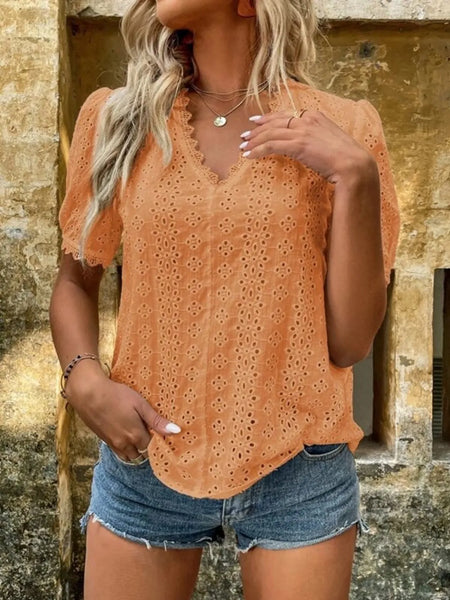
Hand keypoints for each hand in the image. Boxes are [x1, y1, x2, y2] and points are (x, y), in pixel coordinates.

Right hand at [65, 372, 180, 461]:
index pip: (152, 448)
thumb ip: (157, 421)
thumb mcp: (140, 404)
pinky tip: (125, 433)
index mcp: (135, 436)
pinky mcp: (104, 440)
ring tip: (138, 435)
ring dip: (135, 450)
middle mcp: (124, 444)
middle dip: (146, 448)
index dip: (157, 440)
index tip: (159, 432)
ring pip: (128, 456)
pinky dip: (124, 448)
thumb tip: (176, 431)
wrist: (88, 393)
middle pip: (140, 455)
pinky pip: (118, 452)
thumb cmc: (116, 395)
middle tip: (149, 433)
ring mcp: (112, 444)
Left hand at [240, 109, 376, 185]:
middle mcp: (307, 119)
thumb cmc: (346, 159)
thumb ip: (317, 139)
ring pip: (270, 134)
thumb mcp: (330, 143)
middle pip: (275, 122)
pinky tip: (249, 156)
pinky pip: (271, 146)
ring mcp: (302, 131)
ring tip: (243, 148)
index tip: (256, 122)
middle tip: (244, 137)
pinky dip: (257, 150)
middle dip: (257, 130)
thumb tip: (308, 147)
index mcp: (316, 116)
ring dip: (254, 141)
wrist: (354, 165)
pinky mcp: (298, 144)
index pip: (286, 115)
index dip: (269, 118)